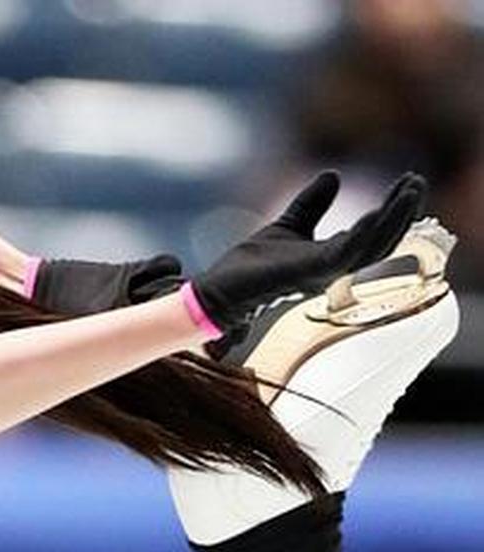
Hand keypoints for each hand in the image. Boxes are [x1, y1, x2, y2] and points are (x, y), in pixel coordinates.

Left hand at [192, 170, 427, 330]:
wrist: (217, 292)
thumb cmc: (250, 267)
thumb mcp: (287, 227)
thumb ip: (311, 205)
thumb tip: (334, 175)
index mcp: (330, 258)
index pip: (373, 235)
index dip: (392, 210)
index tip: (408, 181)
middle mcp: (330, 269)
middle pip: (379, 242)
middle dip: (401, 213)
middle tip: (417, 181)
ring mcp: (319, 274)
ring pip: (368, 248)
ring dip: (391, 220)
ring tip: (409, 190)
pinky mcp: (303, 275)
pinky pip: (341, 256)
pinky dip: (359, 235)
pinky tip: (372, 215)